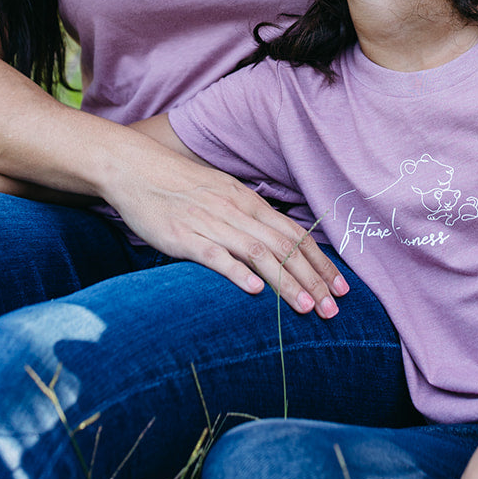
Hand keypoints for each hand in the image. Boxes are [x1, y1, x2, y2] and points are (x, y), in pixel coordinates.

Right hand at [100, 136, 348, 319]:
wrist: (136, 168)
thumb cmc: (179, 185)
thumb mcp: (222, 194)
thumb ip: (248, 216)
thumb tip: (274, 240)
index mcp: (248, 202)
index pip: (294, 235)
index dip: (321, 262)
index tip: (341, 287)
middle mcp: (236, 212)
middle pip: (284, 248)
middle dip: (313, 280)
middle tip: (334, 309)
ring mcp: (210, 223)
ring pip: (258, 254)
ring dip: (285, 282)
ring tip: (306, 307)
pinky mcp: (183, 235)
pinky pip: (214, 254)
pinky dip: (236, 272)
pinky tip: (253, 291)